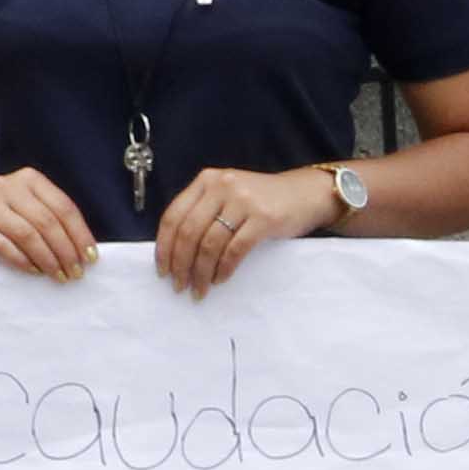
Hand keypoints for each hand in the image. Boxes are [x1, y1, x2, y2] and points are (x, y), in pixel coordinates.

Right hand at [0, 167, 96, 281]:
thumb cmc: (7, 216)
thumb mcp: (32, 207)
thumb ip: (55, 221)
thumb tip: (84, 252)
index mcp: (30, 179)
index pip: (63, 207)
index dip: (80, 234)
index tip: (90, 257)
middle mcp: (8, 187)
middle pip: (46, 222)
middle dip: (66, 251)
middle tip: (76, 272)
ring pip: (26, 234)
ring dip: (48, 259)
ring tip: (59, 274)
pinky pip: (3, 246)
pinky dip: (23, 261)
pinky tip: (35, 271)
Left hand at [153, 163, 337, 296]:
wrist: (306, 194)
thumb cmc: (263, 201)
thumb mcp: (228, 195)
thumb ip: (204, 211)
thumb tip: (175, 251)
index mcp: (207, 180)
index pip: (173, 216)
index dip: (164, 246)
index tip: (162, 270)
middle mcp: (222, 186)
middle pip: (189, 232)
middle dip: (181, 264)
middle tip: (179, 285)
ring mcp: (243, 201)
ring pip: (210, 243)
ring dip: (201, 272)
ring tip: (200, 289)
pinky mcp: (263, 218)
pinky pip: (235, 250)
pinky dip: (224, 269)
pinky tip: (220, 279)